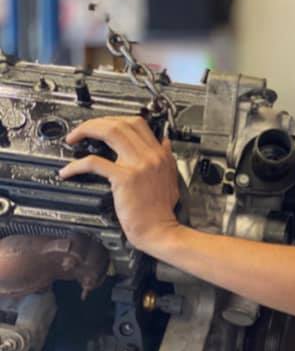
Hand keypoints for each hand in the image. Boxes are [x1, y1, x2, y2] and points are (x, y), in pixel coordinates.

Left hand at [58, 116, 180, 251]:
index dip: (115, 120)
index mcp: (161, 155)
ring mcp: (138, 165)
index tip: (102, 127)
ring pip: (111, 132)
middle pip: (122, 123)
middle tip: (84, 130)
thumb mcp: (171, 178)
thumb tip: (163, 144)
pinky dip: (76, 165)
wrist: (159, 230)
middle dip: (98, 122)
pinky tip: (67, 171)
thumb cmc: (162, 211)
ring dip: (87, 131)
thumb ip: (166, 159)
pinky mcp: (125, 178)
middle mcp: (151, 156)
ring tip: (74, 139)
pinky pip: (94, 163)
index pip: (138, 123)